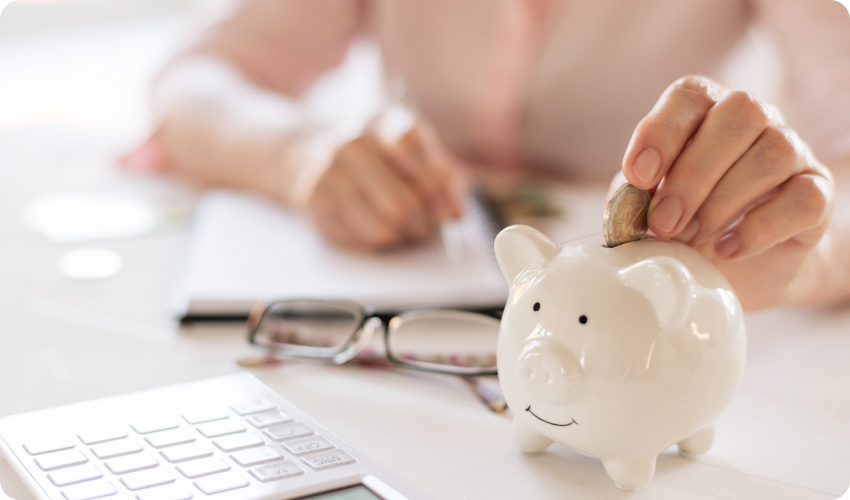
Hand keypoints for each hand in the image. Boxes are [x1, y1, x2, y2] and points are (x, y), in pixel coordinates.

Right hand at [307, 108, 464, 250]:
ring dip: (401, 237)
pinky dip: (376, 242)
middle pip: (399, 200)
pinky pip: (358, 238)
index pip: (410, 147)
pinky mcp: (313, 197)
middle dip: (422, 224)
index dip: (435, 184)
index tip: (451, 212)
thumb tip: (454, 213)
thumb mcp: (418, 156)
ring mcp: (328, 168)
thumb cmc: (382, 160)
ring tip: (406, 232)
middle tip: (430, 231)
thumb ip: (443, 181)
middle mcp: (353, 140)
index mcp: (384, 121)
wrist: (316, 155)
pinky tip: (379, 230)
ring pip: (381, 226)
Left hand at [619, 75, 833, 309]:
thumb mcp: (646, 207)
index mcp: (707, 110)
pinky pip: (803, 198)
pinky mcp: (818, 195)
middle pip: (740, 114)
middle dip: (692, 175)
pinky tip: (727, 248)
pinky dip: (760, 227)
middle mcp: (756, 120)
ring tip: (692, 239)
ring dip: (723, 202)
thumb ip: (633, 196)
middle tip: (663, 224)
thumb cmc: (683, 225)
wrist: (735, 269)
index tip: (638, 176)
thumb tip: (628, 200)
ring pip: (774, 153)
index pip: (692, 94)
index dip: (662, 131)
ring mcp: (794, 153)